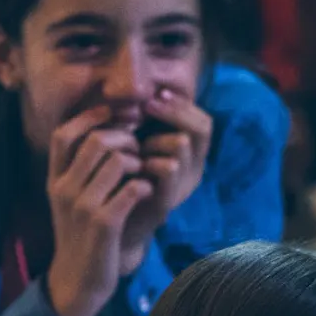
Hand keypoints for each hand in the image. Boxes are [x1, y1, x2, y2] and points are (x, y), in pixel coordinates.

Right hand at [43, 106, 152, 315]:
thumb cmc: (81, 236)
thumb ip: (79, 170)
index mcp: (54, 180)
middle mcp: (64, 190)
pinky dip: (145, 185)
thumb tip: (104, 133)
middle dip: (125, 139)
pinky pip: (131, 189)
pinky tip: (146, 192)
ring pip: (117, 162)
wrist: (78, 280)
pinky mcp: (105, 224)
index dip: (91, 117)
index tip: (115, 116)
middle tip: (138, 150)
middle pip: (96, 141)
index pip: (63, 134)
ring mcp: (83, 207)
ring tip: (142, 173)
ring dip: (138, 162)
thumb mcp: (69, 201)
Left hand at [124, 88, 211, 262]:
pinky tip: (134, 163)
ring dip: (155, 138)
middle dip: (173, 111)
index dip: (183, 105)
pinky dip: (149, 159)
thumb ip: (143, 122)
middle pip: (201, 126)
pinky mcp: (170, 200)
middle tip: (147, 105)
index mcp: (190, 155)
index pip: (203, 121)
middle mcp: (194, 170)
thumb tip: (142, 89)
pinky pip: (169, 167)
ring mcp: (184, 186)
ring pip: (182, 142)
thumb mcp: (134, 145)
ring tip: (136, 146)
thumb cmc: (120, 181)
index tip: (157, 94)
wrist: (112, 226)